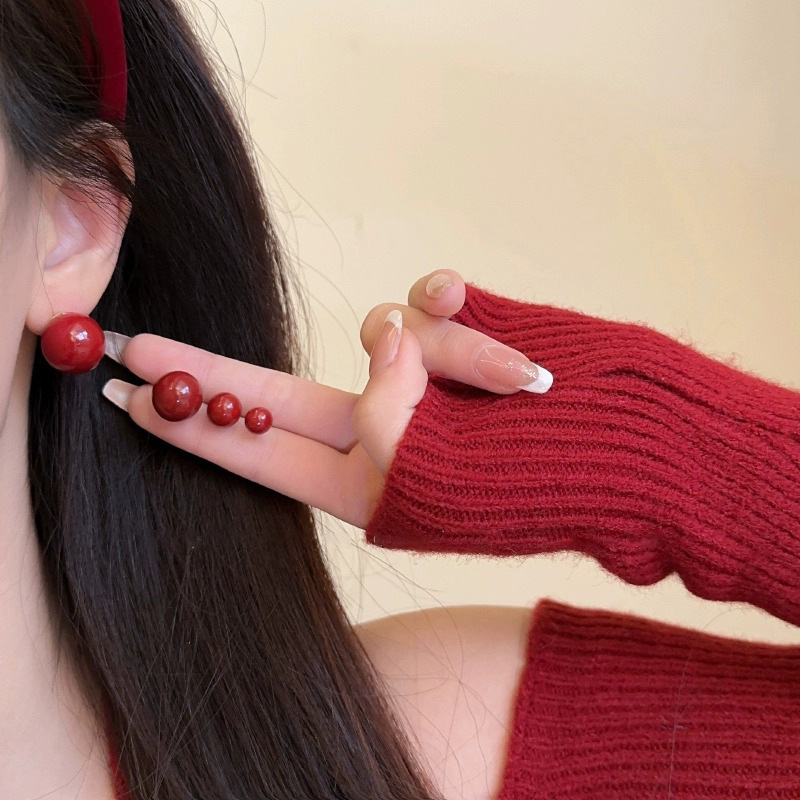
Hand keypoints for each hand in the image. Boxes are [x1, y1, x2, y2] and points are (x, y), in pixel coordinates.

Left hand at [102, 270, 551, 528]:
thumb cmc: (539, 486)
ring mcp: (416, 379)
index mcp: (360, 481)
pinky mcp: (460, 333)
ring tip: (513, 384)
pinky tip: (508, 346)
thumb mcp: (439, 480)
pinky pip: (436, 299)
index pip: (257, 448)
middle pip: (273, 391)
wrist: (630, 458)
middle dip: (205, 372)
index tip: (125, 400)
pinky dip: (464, 315)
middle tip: (125, 348)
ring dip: (446, 354)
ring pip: (384, 331)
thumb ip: (387, 408)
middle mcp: (377, 425)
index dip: (190, 424)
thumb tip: (383, 329)